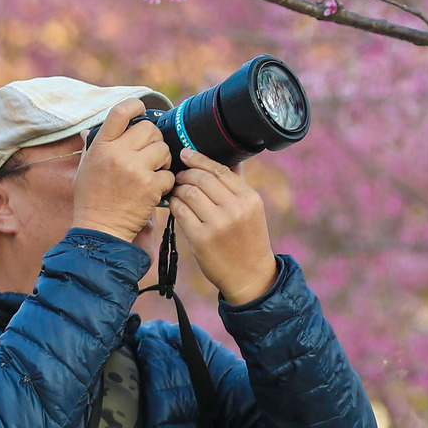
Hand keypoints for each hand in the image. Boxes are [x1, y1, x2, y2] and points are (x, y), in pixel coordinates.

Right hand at [72, 99, 174, 242]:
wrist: (99, 230)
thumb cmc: (91, 199)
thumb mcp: (84, 168)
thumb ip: (92, 146)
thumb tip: (90, 129)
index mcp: (101, 147)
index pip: (120, 112)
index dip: (135, 105)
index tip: (142, 109)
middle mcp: (118, 154)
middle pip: (149, 129)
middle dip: (153, 139)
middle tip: (149, 153)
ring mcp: (135, 170)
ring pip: (163, 149)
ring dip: (163, 159)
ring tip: (153, 170)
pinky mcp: (151, 187)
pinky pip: (169, 173)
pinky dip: (166, 181)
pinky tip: (156, 188)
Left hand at [169, 148, 278, 305]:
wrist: (250, 275)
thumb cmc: (248, 239)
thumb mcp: (252, 210)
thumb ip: (240, 184)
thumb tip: (231, 159)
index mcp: (249, 198)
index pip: (219, 169)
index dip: (199, 159)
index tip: (186, 153)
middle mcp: (235, 209)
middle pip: (201, 178)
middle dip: (186, 174)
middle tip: (180, 176)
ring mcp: (218, 224)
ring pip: (188, 193)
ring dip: (178, 189)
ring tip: (177, 191)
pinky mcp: (201, 238)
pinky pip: (180, 212)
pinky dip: (174, 205)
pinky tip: (176, 205)